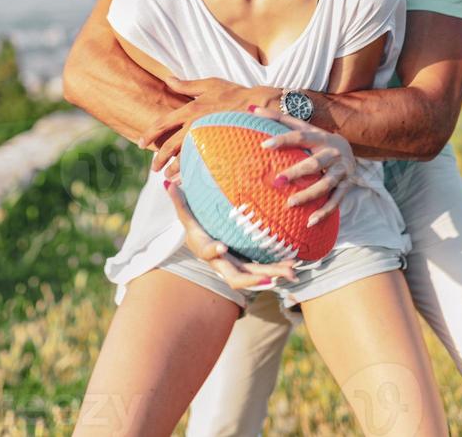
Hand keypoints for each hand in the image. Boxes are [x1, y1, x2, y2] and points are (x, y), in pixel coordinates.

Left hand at [138, 76, 278, 170]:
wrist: (258, 105)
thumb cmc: (234, 92)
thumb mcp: (209, 84)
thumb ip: (186, 85)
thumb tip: (168, 78)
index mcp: (190, 110)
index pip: (162, 123)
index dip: (149, 134)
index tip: (140, 143)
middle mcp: (194, 125)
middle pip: (169, 145)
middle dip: (159, 158)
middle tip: (153, 167)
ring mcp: (206, 139)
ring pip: (183, 158)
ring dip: (173, 169)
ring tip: (167, 176)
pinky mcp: (217, 148)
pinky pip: (200, 163)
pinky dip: (191, 173)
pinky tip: (186, 180)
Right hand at [163, 160, 297, 290]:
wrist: (202, 244)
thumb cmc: (194, 227)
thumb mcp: (185, 215)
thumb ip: (179, 201)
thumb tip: (166, 182)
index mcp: (204, 249)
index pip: (207, 252)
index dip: (213, 250)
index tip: (222, 246)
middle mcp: (221, 263)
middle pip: (236, 277)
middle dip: (254, 279)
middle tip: (270, 280)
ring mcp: (236, 265)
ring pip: (255, 276)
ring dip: (274, 274)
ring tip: (292, 272)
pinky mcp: (248, 264)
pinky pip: (265, 268)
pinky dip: (279, 267)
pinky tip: (295, 263)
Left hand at [254, 107, 357, 225]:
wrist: (350, 150)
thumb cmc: (317, 139)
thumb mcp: (302, 127)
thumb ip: (278, 119)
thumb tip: (252, 108)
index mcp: (319, 136)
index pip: (299, 136)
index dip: (282, 139)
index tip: (264, 145)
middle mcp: (332, 152)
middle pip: (314, 163)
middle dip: (296, 172)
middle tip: (277, 181)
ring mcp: (341, 169)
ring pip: (325, 184)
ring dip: (308, 194)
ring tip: (289, 203)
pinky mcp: (347, 185)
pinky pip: (336, 201)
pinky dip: (324, 212)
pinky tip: (310, 222)